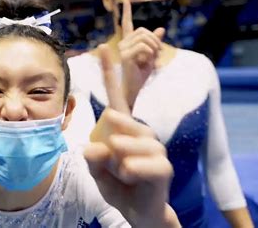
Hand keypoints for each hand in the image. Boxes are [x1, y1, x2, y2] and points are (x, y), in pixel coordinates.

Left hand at [84, 46, 178, 227]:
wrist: (138, 212)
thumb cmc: (118, 185)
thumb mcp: (97, 170)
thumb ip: (93, 158)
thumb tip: (95, 147)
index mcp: (124, 129)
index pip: (117, 97)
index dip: (110, 73)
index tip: (103, 47)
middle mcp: (142, 132)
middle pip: (121, 120)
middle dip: (111, 145)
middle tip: (112, 164)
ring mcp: (155, 148)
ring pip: (131, 144)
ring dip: (120, 162)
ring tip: (121, 173)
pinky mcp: (164, 167)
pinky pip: (147, 163)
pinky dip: (133, 170)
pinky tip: (129, 175)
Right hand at [105, 0, 165, 108]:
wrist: (133, 89)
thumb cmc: (140, 75)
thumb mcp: (152, 56)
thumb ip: (155, 43)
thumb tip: (161, 29)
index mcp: (128, 43)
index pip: (127, 24)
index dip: (126, 12)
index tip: (125, 0)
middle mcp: (123, 44)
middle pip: (143, 30)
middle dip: (155, 40)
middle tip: (158, 52)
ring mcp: (123, 49)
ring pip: (145, 37)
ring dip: (155, 46)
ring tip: (153, 58)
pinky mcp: (125, 56)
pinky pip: (144, 46)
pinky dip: (151, 52)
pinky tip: (148, 61)